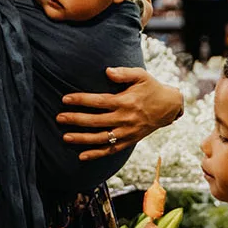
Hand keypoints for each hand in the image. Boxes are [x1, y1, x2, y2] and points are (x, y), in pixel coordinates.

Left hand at [60, 68, 183, 161]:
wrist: (169, 107)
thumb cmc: (151, 88)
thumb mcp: (141, 75)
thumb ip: (124, 73)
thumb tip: (107, 71)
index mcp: (125, 102)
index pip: (99, 101)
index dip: (81, 100)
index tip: (65, 99)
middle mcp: (125, 118)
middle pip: (96, 121)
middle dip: (76, 119)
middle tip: (59, 118)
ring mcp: (127, 132)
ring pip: (101, 138)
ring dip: (82, 139)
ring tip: (65, 137)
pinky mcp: (129, 141)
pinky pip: (111, 149)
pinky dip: (96, 154)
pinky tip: (81, 155)